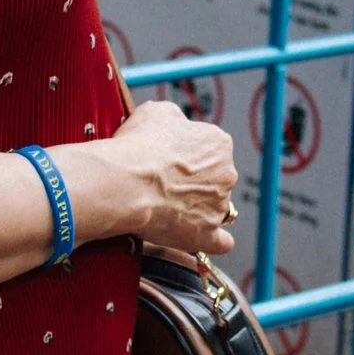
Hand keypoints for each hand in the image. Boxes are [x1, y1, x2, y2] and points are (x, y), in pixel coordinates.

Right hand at [86, 100, 238, 256]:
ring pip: (214, 208)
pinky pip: (220, 241)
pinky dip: (212, 240)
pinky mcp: (206, 233)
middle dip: (196, 183)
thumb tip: (176, 126)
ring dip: (197, 209)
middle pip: (215, 179)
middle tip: (167, 186)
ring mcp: (218, 205)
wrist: (127, 182)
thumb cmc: (139, 147)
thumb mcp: (158, 112)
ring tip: (169, 209)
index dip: (189, 157)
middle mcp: (226, 173)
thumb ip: (176, 120)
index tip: (173, 162)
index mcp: (219, 143)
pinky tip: (199, 236)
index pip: (211, 150)